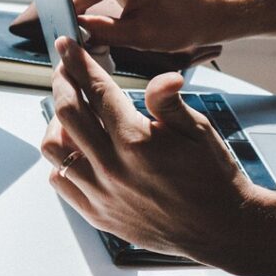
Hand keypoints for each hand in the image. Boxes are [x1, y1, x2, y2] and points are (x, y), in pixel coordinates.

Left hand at [40, 36, 263, 263]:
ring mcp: (101, 194)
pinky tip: (77, 150)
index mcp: (136, 141)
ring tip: (71, 112)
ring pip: (54, 148)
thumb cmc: (213, 177)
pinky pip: (60, 181)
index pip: (96, 90)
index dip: (78, 63)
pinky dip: (61, 161)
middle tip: (65, 71)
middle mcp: (112, 168)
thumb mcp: (199, 131)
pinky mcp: (98, 214)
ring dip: (57, 123)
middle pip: (66, 113)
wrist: (221, 228)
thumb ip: (169, 102)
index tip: (67, 46)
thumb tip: (162, 76)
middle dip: (62, 83)